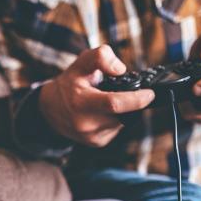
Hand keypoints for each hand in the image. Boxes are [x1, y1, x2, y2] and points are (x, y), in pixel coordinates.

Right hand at [38, 46, 154, 146]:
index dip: (136, 99)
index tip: (149, 93)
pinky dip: (116, 119)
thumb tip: (120, 69)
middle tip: (125, 91)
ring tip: (107, 100)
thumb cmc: (69, 84)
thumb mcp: (81, 63)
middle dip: (130, 102)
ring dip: (123, 111)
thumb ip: (101, 57)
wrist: (50, 109)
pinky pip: (117, 129)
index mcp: (81, 102)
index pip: (114, 103)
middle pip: (122, 114)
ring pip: (122, 122)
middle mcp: (86, 123)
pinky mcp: (97, 143)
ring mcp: (92, 136)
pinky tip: (104, 112)